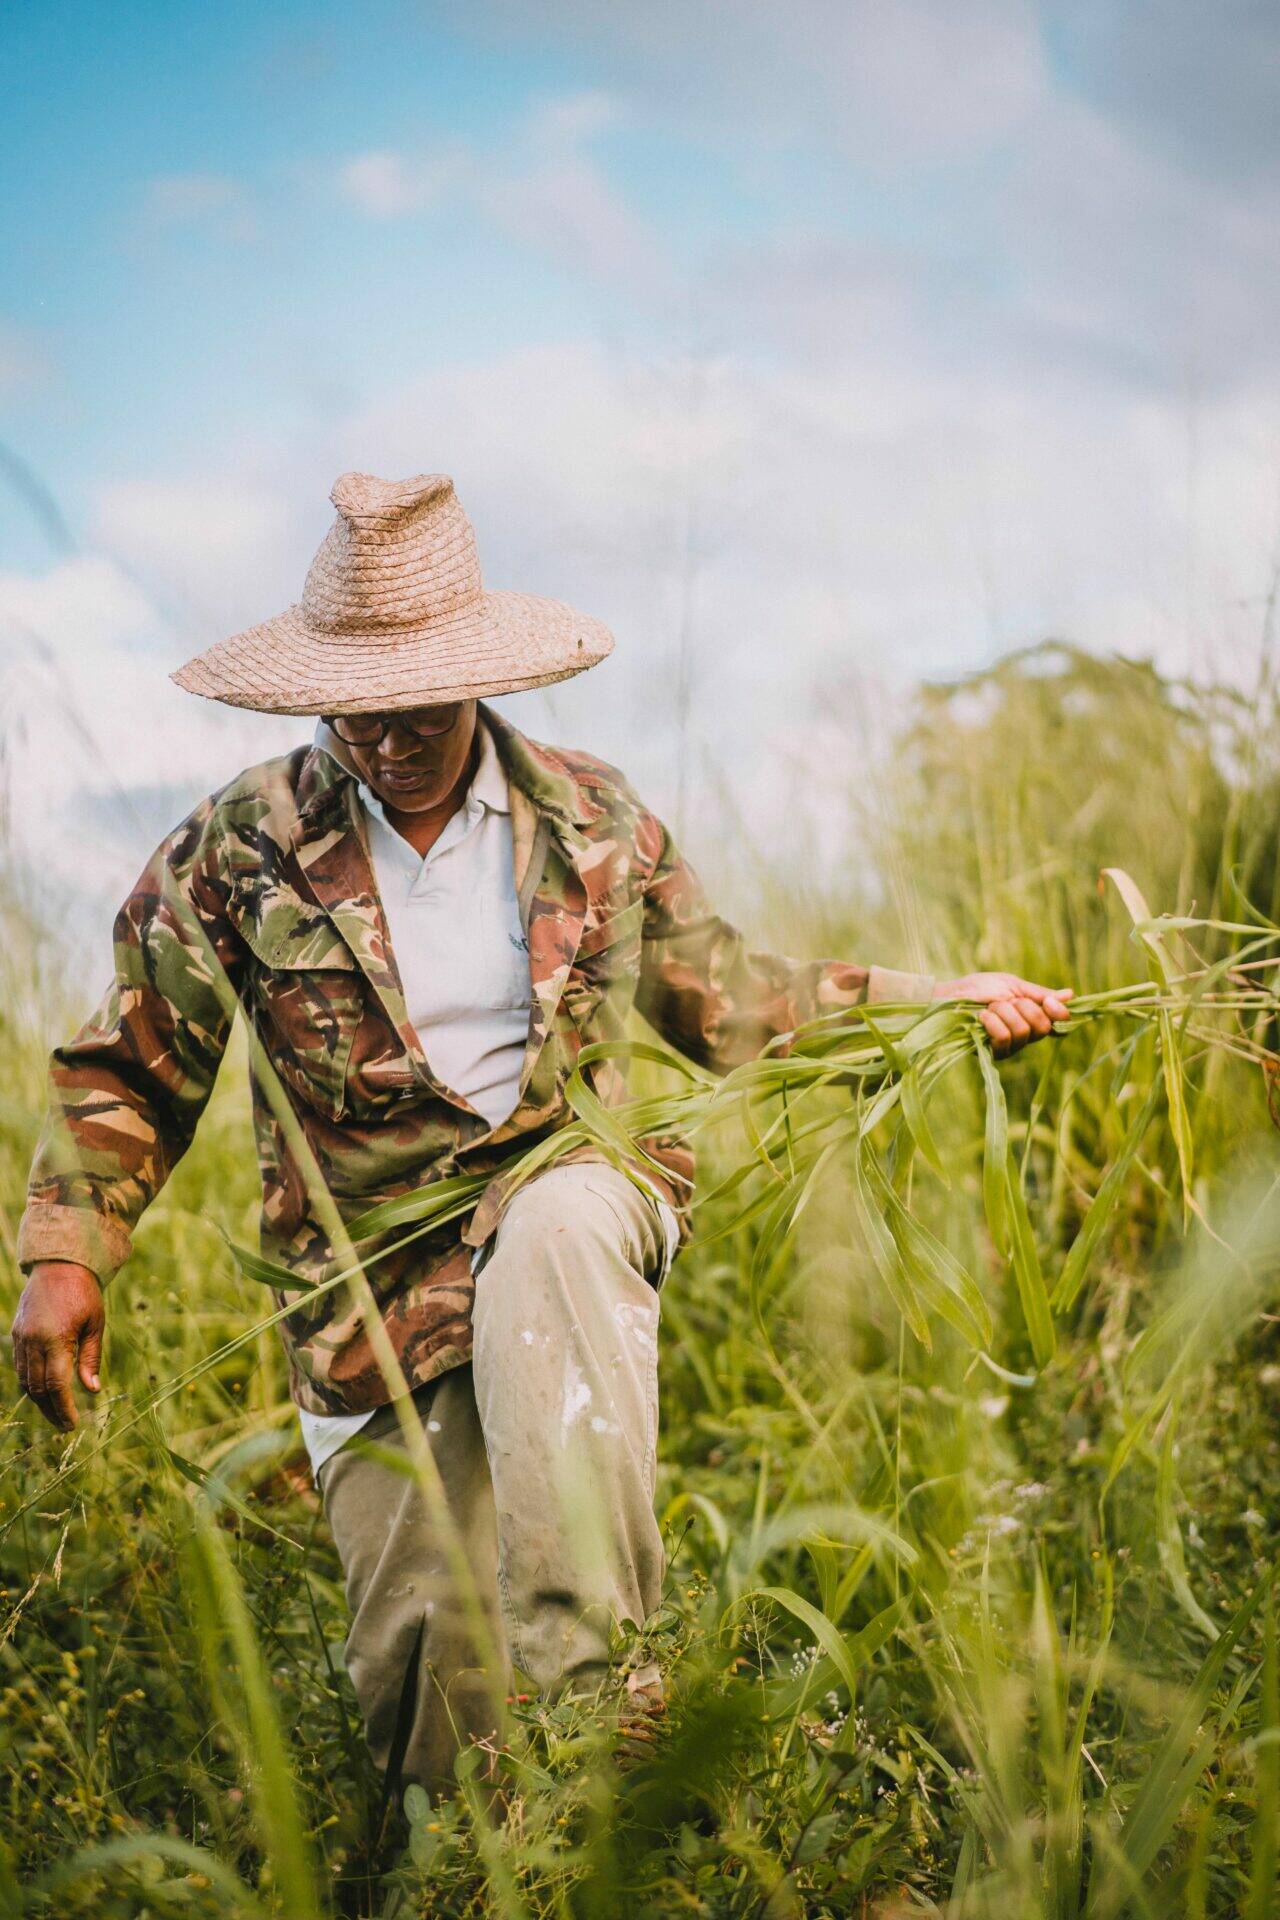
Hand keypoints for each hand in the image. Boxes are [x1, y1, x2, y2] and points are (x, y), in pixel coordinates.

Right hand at [10, 1262, 104, 1431]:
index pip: (55, 1384)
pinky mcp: (17, 1333)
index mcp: (55, 1338)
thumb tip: (92, 1391)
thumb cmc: (84, 1294)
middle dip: (51, 1409)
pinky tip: (43, 1392)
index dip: (63, 1408)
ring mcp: (21, 1337)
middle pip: (37, 1387)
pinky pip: (21, 1366)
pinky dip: (30, 1382)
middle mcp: (33, 1340)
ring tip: (56, 1413)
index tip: (72, 1424)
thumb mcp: (95, 1324)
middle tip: (66, 1425)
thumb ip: (91, 1358)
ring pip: (25, 1379)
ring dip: (39, 1400)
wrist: (59, 1264)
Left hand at [933, 973, 1073, 1057]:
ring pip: (1023, 1031)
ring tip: (988, 1008)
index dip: (1059, 1013)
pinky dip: (993, 1022)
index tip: (1049, 1002)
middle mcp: (1025, 1035)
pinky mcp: (993, 1054)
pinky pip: (1004, 1039)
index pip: (1058, 1023)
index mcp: (1032, 1017)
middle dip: (1024, 1007)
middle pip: (1043, 1027)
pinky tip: (982, 1016)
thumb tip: (1070, 994)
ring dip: (1004, 1012)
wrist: (947, 997)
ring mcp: (1010, 1047)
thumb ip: (1038, 994)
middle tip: (1004, 1000)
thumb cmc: (976, 989)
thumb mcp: (1010, 985)